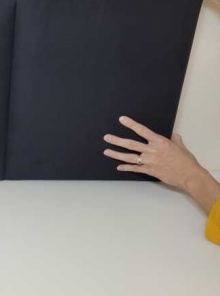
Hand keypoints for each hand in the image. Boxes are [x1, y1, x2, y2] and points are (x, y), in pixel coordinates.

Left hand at [103, 116, 219, 211]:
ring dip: (117, 154)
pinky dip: (126, 168)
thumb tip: (174, 135)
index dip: (131, 124)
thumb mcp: (180, 146)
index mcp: (159, 142)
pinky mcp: (150, 171)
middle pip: (131, 144)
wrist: (189, 176)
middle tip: (107, 138)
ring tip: (106, 151)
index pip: (142, 130)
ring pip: (129, 157)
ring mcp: (149, 161)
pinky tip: (119, 167)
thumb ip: (175, 140)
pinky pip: (135, 169)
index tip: (121, 119)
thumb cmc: (186, 161)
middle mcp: (152, 150)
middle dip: (117, 141)